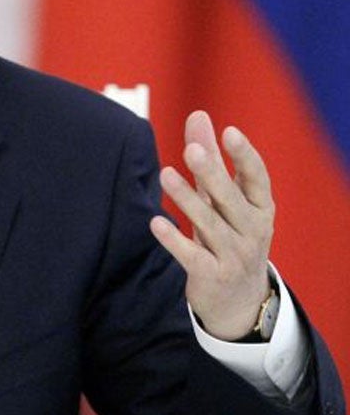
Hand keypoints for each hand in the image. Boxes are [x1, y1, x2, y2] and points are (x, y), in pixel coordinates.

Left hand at [150, 111, 273, 339]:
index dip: (245, 156)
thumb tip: (199, 114)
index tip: (230, 132)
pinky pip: (192, 256)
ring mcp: (234, 255)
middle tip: (192, 149)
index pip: (257, 178)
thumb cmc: (230, 234)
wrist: (239, 300)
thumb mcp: (224, 198)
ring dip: (187, 199)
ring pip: (209, 224)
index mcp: (260, 207)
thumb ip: (211, 157)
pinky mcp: (213, 275)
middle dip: (212, 173)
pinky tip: (155, 223)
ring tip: (165, 174)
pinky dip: (174, 240)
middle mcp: (253, 230)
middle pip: (231, 198)